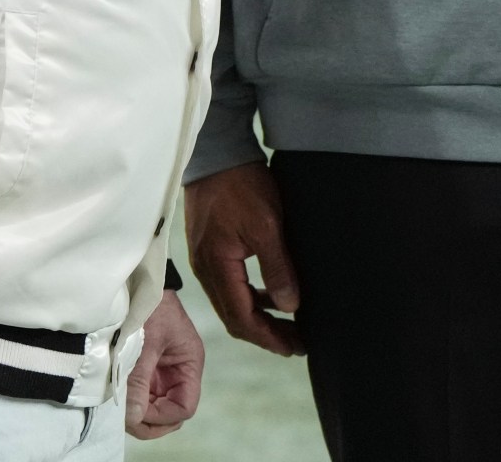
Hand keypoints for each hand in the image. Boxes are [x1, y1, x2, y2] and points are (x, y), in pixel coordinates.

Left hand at [125, 291, 204, 438]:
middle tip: (124, 418)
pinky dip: (130, 399)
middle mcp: (178, 371)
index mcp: (188, 363)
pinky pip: (142, 393)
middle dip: (149, 420)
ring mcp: (162, 371)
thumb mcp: (144, 344)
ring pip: (154, 406)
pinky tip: (116, 394)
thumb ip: (138, 382)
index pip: (184, 406)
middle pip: (170, 412)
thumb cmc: (148, 306)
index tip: (137, 412)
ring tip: (117, 406)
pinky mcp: (146, 367)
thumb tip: (133, 418)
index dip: (162, 417)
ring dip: (137, 410)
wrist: (136, 280)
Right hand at [184, 162, 303, 355]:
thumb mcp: (266, 226)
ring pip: (231, 303)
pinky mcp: (208, 250)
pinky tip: (270, 295)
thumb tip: (290, 306)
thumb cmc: (241, 185)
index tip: (294, 347)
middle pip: (234, 317)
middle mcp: (206, 270)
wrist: (217, 153)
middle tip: (296, 342)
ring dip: (259, 317)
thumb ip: (278, 268)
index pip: (242, 318)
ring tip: (288, 324)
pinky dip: (250, 297)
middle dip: (266, 334)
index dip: (269, 338)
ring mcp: (204, 260)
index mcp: (218, 267)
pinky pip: (229, 286)